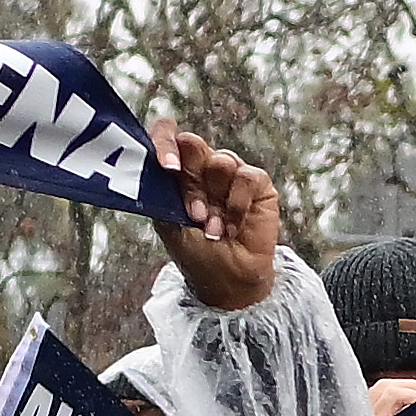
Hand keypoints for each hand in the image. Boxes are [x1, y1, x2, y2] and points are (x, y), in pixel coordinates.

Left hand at [161, 140, 286, 320]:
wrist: (228, 280)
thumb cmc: (195, 252)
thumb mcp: (168, 221)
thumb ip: (163, 189)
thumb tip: (158, 163)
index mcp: (177, 171)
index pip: (167, 135)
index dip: (165, 141)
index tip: (167, 167)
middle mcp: (203, 167)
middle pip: (193, 145)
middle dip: (191, 181)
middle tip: (194, 213)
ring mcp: (231, 173)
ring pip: (220, 161)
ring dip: (214, 200)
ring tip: (212, 228)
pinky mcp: (258, 184)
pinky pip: (246, 177)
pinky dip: (237, 205)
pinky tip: (232, 228)